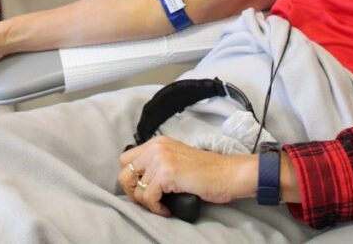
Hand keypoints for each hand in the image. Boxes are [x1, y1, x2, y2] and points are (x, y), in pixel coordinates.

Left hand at [118, 136, 255, 216]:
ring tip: (161, 206)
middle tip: (147, 201)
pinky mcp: (167, 174)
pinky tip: (168, 209)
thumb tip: (138, 181)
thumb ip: (157, 163)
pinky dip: (156, 208)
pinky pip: (148, 197)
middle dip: (132, 191)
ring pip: (136, 189)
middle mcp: (156, 147)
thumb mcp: (176, 158)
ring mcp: (160, 159)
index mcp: (157, 142)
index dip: (131, 178)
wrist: (227, 173)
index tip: (141, 190)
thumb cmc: (206, 171)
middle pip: (124, 173)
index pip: (126, 159)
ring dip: (147, 203)